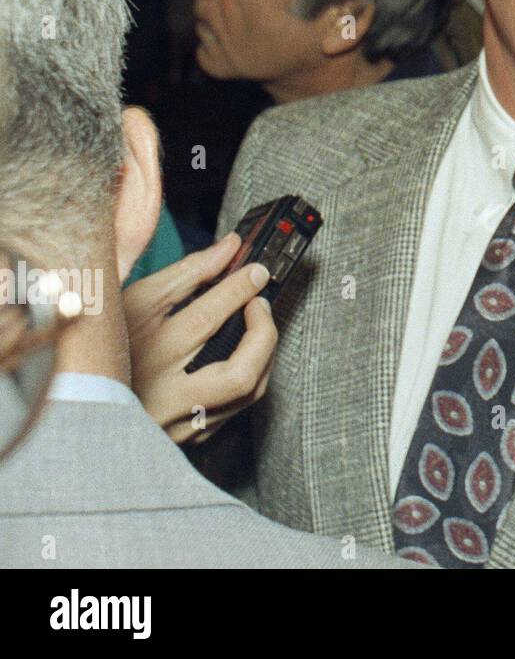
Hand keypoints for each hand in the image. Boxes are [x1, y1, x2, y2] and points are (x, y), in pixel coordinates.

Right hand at [122, 232, 277, 443]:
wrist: (79, 395)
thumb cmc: (112, 341)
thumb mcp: (136, 301)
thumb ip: (188, 273)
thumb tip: (232, 247)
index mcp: (142, 358)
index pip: (203, 321)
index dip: (238, 291)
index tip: (257, 271)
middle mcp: (163, 399)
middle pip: (238, 374)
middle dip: (263, 331)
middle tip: (260, 302)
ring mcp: (179, 425)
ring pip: (245, 396)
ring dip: (264, 353)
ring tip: (258, 323)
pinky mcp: (188, 439)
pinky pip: (235, 408)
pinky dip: (251, 374)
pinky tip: (248, 352)